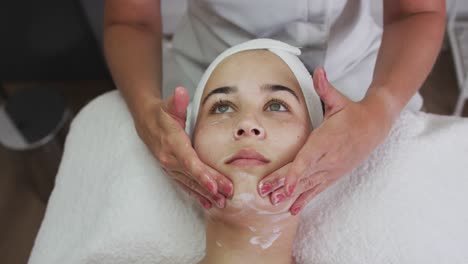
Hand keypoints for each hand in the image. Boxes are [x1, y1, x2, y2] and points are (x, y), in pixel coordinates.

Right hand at [134, 86, 232, 208]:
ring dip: (205, 195)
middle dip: (210, 186)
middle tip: (228, 194)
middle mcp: (169, 158)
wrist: (146, 123)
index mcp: (172, 142)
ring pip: (189, 183)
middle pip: (193, 175)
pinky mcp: (172, 172)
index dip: (201, 174)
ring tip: (222, 203)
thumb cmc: (162, 113)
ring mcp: (170, 167)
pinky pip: (185, 186)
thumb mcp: (168, 105)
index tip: (213, 184)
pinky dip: (196, 195)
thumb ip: (176, 101)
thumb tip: (180, 92)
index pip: (188, 160)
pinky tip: (208, 205)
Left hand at [258, 67, 393, 214]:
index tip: (285, 185)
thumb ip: (325, 88)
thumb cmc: (352, 112)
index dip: (295, 173)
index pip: (307, 158)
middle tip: (264, 194)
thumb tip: (319, 70)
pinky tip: (292, 209)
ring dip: (290, 195)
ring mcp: (331, 169)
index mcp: (326, 140)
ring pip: (308, 185)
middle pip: (302, 174)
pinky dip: (304, 199)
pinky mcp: (333, 175)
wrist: (375, 127)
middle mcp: (328, 158)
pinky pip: (317, 189)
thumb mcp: (339, 100)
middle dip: (282, 185)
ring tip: (274, 204)